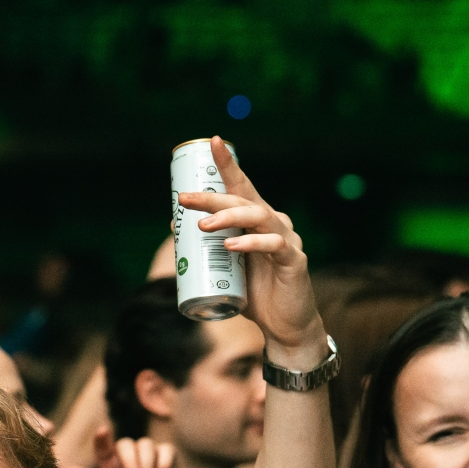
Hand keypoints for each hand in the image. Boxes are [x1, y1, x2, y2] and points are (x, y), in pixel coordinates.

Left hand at [60, 428, 184, 467]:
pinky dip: (164, 461)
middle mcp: (129, 460)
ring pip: (146, 443)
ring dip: (147, 464)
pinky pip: (166, 449)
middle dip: (131, 462)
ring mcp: (148, 459)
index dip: (102, 439)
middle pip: (126, 444)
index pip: (104, 448)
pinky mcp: (166, 462)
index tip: (102, 431)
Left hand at [176, 138, 323, 367]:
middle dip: (212, 198)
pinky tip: (232, 246)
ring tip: (203, 225)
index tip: (211, 142)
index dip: (228, 164)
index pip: (241, 186)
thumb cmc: (254, 293)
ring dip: (228, 218)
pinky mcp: (294, 260)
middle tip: (184, 200)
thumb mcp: (226, 265)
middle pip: (243, 200)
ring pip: (258, 217)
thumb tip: (174, 225)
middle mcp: (275, 222)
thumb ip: (208, 245)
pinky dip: (251, 243)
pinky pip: (273, 245)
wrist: (284, 325)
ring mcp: (286, 239)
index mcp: (258, 219)